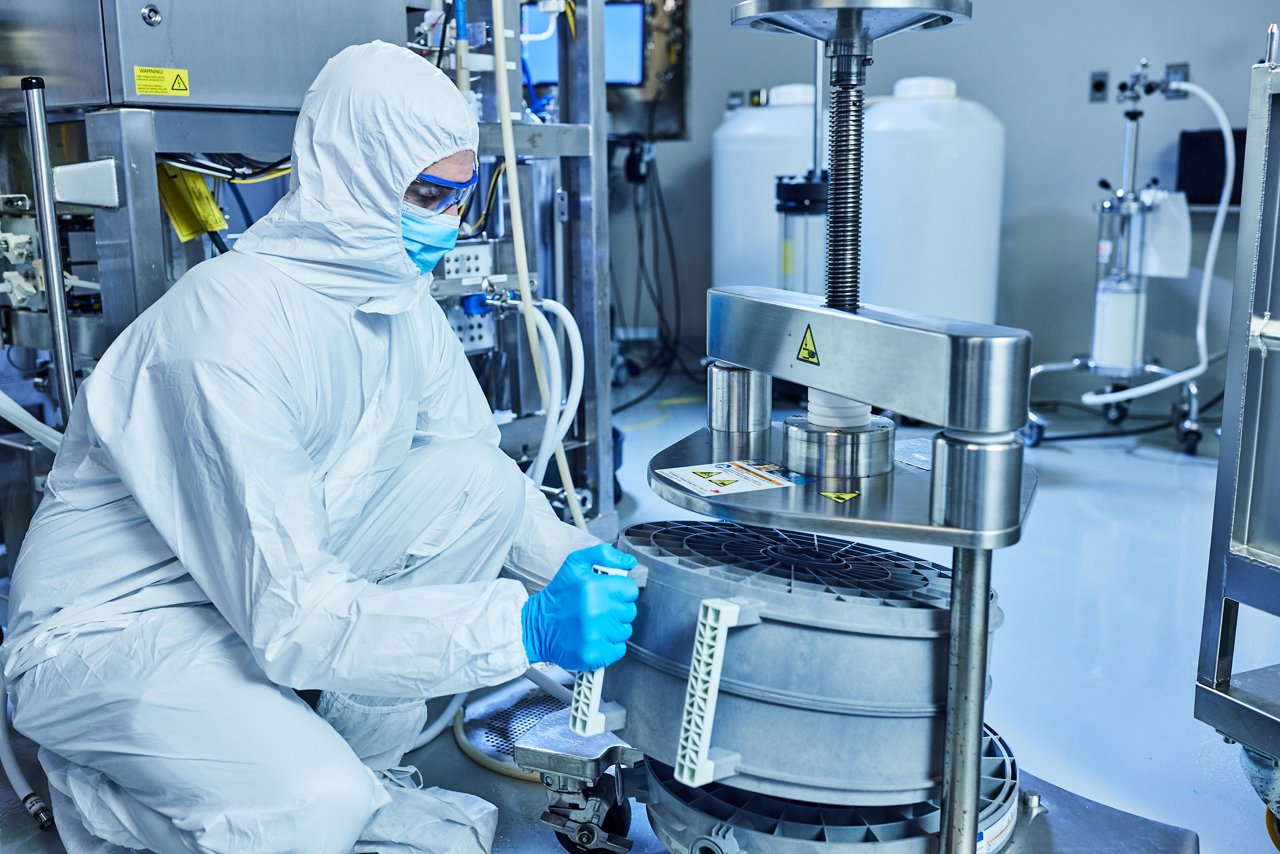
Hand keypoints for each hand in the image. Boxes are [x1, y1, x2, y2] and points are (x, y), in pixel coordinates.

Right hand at [520, 543, 639, 670]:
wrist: (536, 627)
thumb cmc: (558, 597)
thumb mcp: (575, 564)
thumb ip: (604, 554)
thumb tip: (629, 562)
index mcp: (593, 586)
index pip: (630, 590)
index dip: (620, 592)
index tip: (608, 595)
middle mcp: (596, 611)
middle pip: (629, 611)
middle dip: (616, 610)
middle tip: (598, 610)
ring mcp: (596, 635)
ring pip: (625, 631)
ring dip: (613, 628)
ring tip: (594, 624)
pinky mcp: (594, 654)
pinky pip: (618, 649)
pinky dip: (609, 646)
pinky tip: (594, 638)